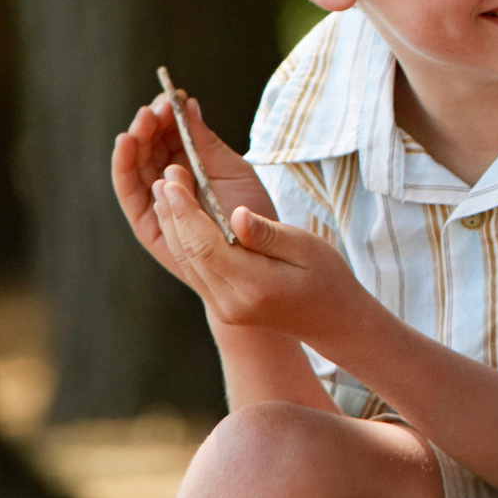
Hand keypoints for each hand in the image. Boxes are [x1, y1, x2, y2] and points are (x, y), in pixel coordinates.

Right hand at [111, 92, 277, 284]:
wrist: (255, 257)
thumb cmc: (249, 213)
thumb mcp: (233, 170)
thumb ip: (207, 142)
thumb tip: (188, 104)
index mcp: (191, 166)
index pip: (171, 135)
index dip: (168, 116)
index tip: (175, 96)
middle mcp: (169, 182)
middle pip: (150, 146)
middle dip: (151, 123)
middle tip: (158, 106)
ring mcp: (156, 201)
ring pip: (136, 163)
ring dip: (136, 138)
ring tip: (144, 118)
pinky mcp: (146, 222)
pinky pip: (129, 191)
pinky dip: (123, 165)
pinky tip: (127, 142)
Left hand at [149, 171, 370, 346]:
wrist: (332, 320)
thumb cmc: (327, 277)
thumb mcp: (306, 247)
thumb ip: (268, 233)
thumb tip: (236, 214)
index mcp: (254, 285)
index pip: (207, 246)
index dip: (187, 212)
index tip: (174, 181)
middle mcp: (231, 302)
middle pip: (191, 253)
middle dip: (174, 214)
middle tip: (165, 177)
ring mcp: (223, 307)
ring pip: (187, 262)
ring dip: (173, 226)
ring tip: (164, 191)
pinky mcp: (221, 306)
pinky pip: (195, 270)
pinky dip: (184, 241)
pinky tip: (179, 219)